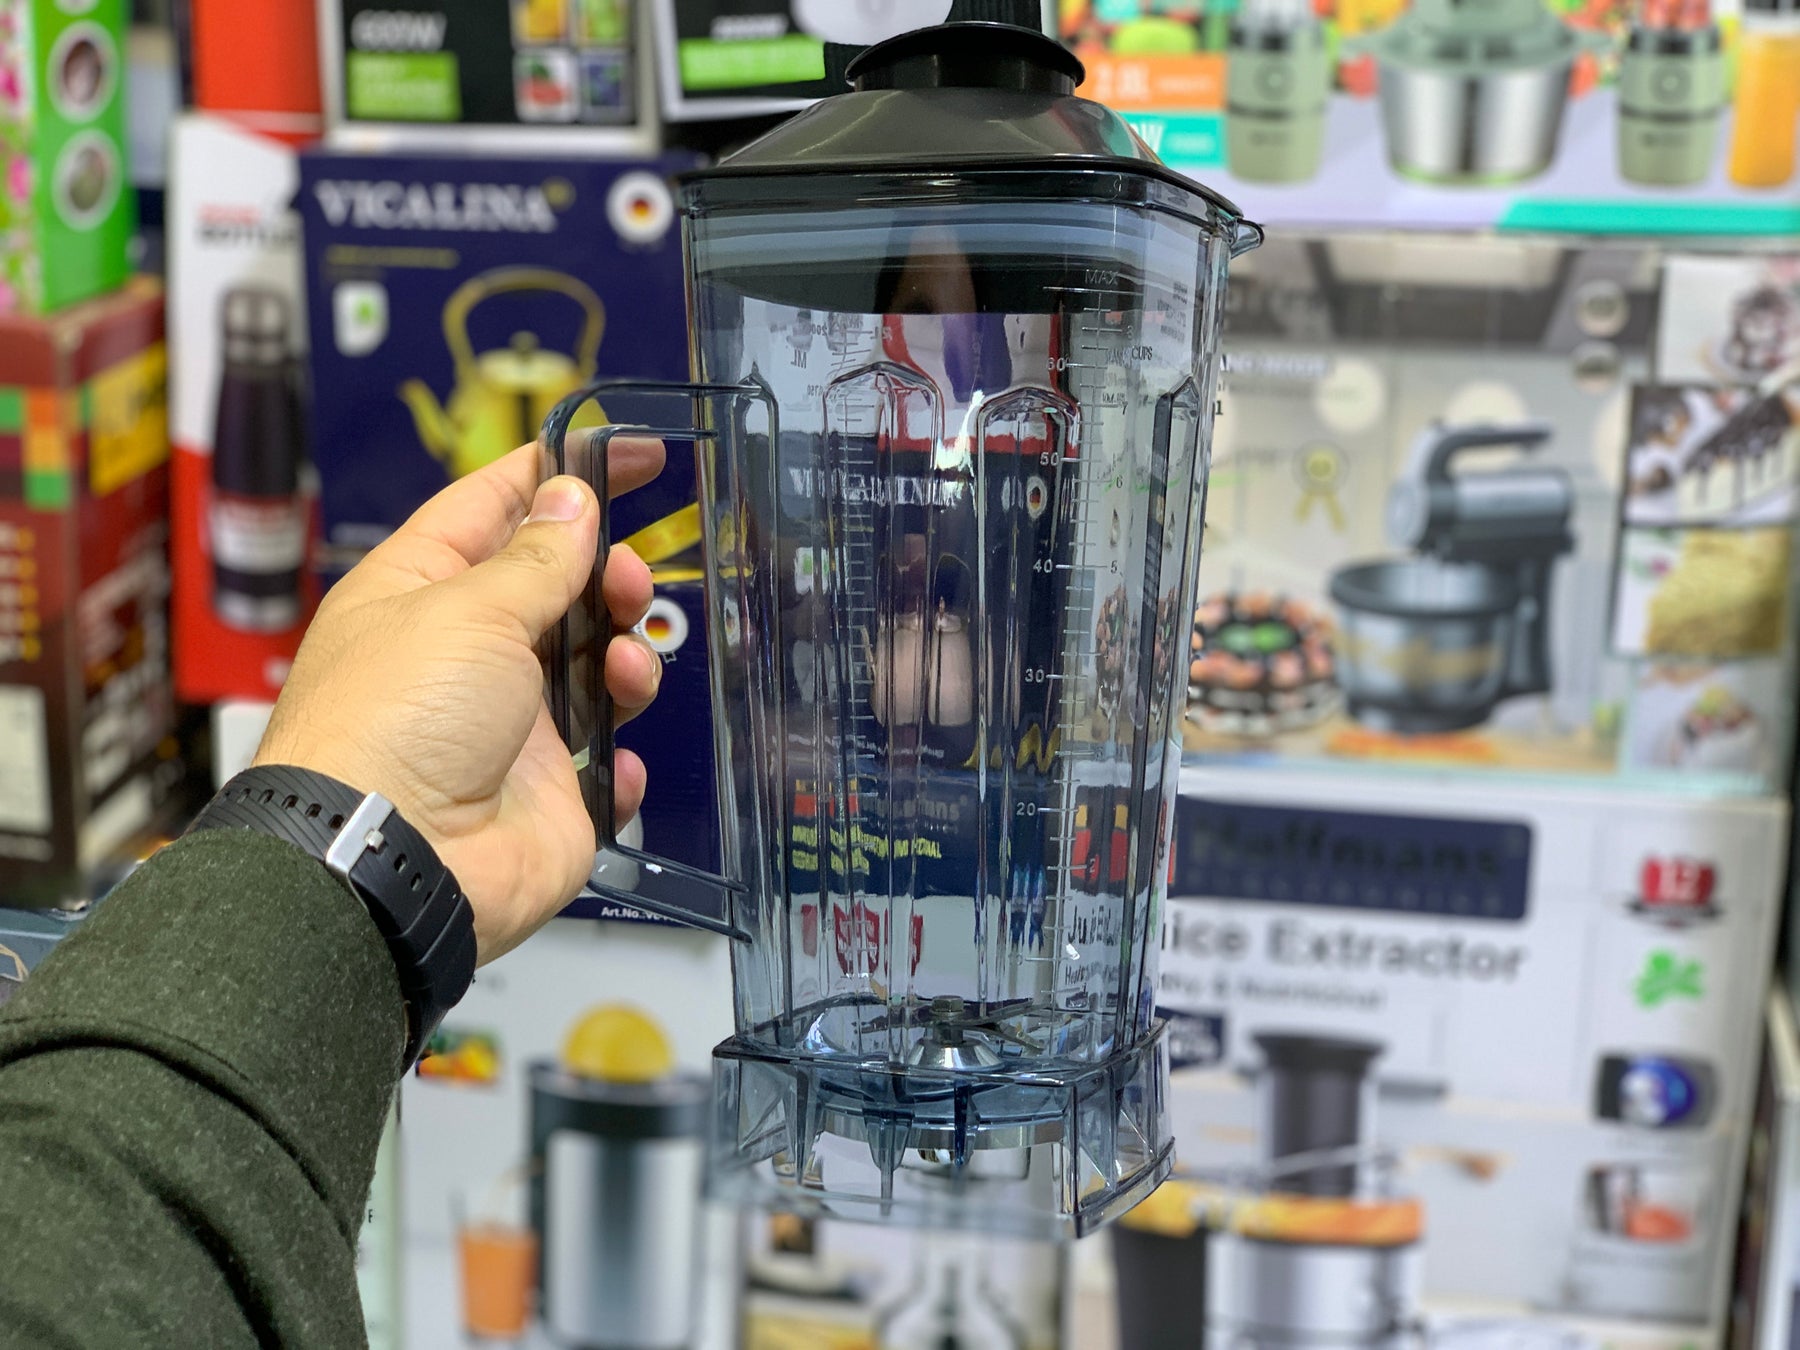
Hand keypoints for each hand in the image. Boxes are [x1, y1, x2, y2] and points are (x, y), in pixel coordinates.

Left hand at [255, 438, 665, 964]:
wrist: (392, 862)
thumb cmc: (390, 728)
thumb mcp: (469, 610)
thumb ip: (536, 557)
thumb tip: (571, 502)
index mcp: (421, 592)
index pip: (496, 507)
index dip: (562, 472)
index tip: (630, 452)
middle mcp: (463, 656)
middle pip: (556, 589)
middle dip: (605, 575)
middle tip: (627, 581)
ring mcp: (507, 728)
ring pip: (594, 670)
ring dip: (626, 658)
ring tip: (627, 667)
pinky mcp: (546, 793)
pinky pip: (607, 764)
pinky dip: (623, 756)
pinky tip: (616, 753)